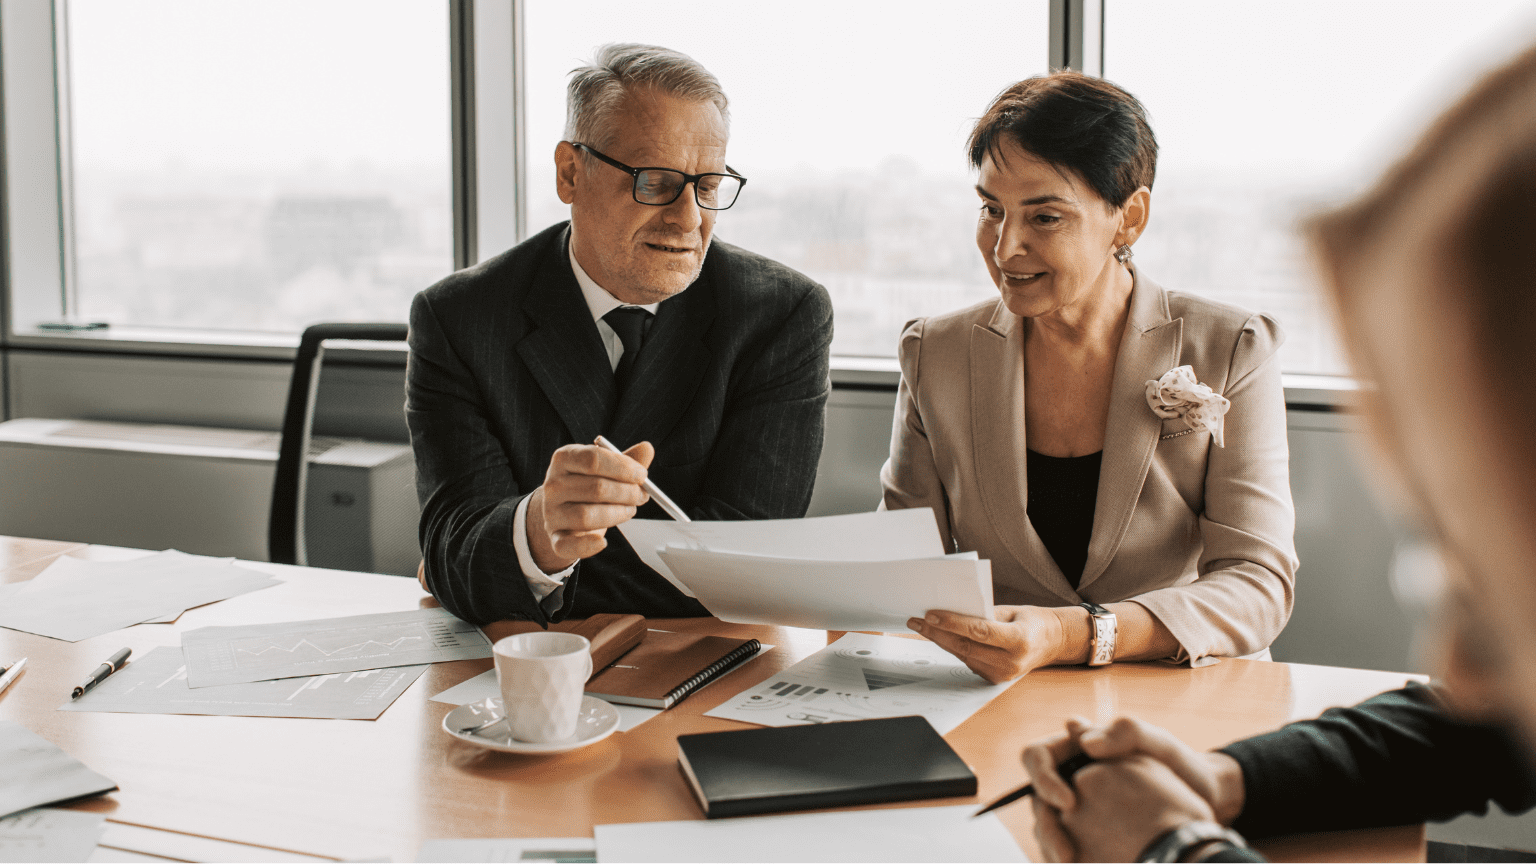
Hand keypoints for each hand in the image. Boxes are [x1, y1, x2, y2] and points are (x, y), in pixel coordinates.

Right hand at [527, 441, 653, 571]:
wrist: (562, 510)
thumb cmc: (587, 485)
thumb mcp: (604, 468)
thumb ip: (625, 460)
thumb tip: (647, 448)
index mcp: (564, 459)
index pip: (593, 459)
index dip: (622, 468)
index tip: (642, 475)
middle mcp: (553, 485)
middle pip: (595, 488)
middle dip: (626, 493)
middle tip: (642, 495)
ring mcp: (552, 512)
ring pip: (587, 516)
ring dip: (617, 514)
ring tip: (629, 510)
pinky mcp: (555, 537)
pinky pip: (568, 545)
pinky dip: (588, 546)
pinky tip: (603, 541)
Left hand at [907, 605, 1067, 682]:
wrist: (1051, 642)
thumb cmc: (1032, 622)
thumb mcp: (1011, 611)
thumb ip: (984, 613)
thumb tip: (952, 610)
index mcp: (1019, 640)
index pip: (979, 631)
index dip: (952, 623)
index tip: (931, 615)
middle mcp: (1011, 661)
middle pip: (965, 647)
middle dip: (937, 633)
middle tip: (916, 621)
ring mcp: (1002, 674)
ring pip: (962, 656)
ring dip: (940, 641)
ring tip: (922, 627)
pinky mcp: (994, 679)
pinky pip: (968, 662)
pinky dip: (953, 648)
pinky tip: (940, 637)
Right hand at [1023, 716, 1245, 860]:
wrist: (1204, 802)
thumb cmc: (1180, 765)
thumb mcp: (1158, 744)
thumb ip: (1126, 732)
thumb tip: (1084, 742)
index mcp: (1076, 749)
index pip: (1036, 756)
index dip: (1043, 779)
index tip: (1069, 803)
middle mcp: (1069, 778)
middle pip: (1037, 801)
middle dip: (1048, 829)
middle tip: (1067, 854)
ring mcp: (1077, 809)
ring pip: (1047, 830)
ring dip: (1055, 851)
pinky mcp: (1087, 835)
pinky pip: (1066, 848)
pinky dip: (1071, 861)